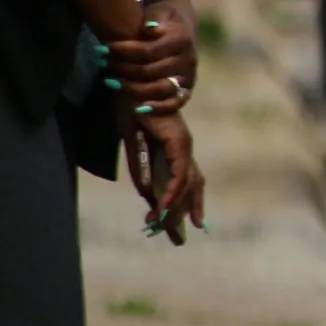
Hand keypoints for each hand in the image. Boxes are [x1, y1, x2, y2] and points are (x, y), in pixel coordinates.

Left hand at [104, 2, 196, 111]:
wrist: (181, 30)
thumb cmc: (163, 20)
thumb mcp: (160, 11)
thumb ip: (155, 17)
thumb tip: (149, 29)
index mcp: (182, 40)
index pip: (149, 51)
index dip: (124, 51)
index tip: (104, 48)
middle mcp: (188, 60)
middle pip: (151, 71)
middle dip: (123, 69)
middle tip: (103, 63)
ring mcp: (188, 77)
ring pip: (161, 89)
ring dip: (133, 89)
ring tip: (111, 82)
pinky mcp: (186, 90)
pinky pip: (175, 103)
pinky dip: (158, 108)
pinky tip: (137, 109)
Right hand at [117, 103, 204, 244]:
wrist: (131, 85)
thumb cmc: (132, 109)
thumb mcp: (134, 146)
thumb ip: (142, 169)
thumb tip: (146, 193)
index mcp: (175, 148)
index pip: (189, 180)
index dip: (192, 202)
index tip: (194, 224)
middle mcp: (184, 148)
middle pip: (191, 186)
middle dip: (185, 212)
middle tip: (179, 239)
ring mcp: (184, 144)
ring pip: (187, 184)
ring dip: (175, 207)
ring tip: (164, 228)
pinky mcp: (178, 141)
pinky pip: (180, 173)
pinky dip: (173, 191)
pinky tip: (165, 207)